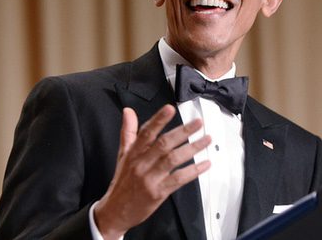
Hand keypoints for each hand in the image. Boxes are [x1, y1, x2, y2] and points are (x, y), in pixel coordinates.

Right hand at [93, 105, 210, 238]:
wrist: (115, 211)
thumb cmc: (122, 182)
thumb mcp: (122, 155)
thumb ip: (128, 132)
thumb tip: (128, 111)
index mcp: (133, 153)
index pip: (146, 133)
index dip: (158, 120)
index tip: (170, 109)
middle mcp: (141, 164)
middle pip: (163, 144)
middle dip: (183, 132)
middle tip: (198, 123)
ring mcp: (150, 179)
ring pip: (173, 159)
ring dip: (192, 148)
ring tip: (206, 140)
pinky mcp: (158, 193)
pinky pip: (178, 179)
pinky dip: (193, 171)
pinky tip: (205, 164)